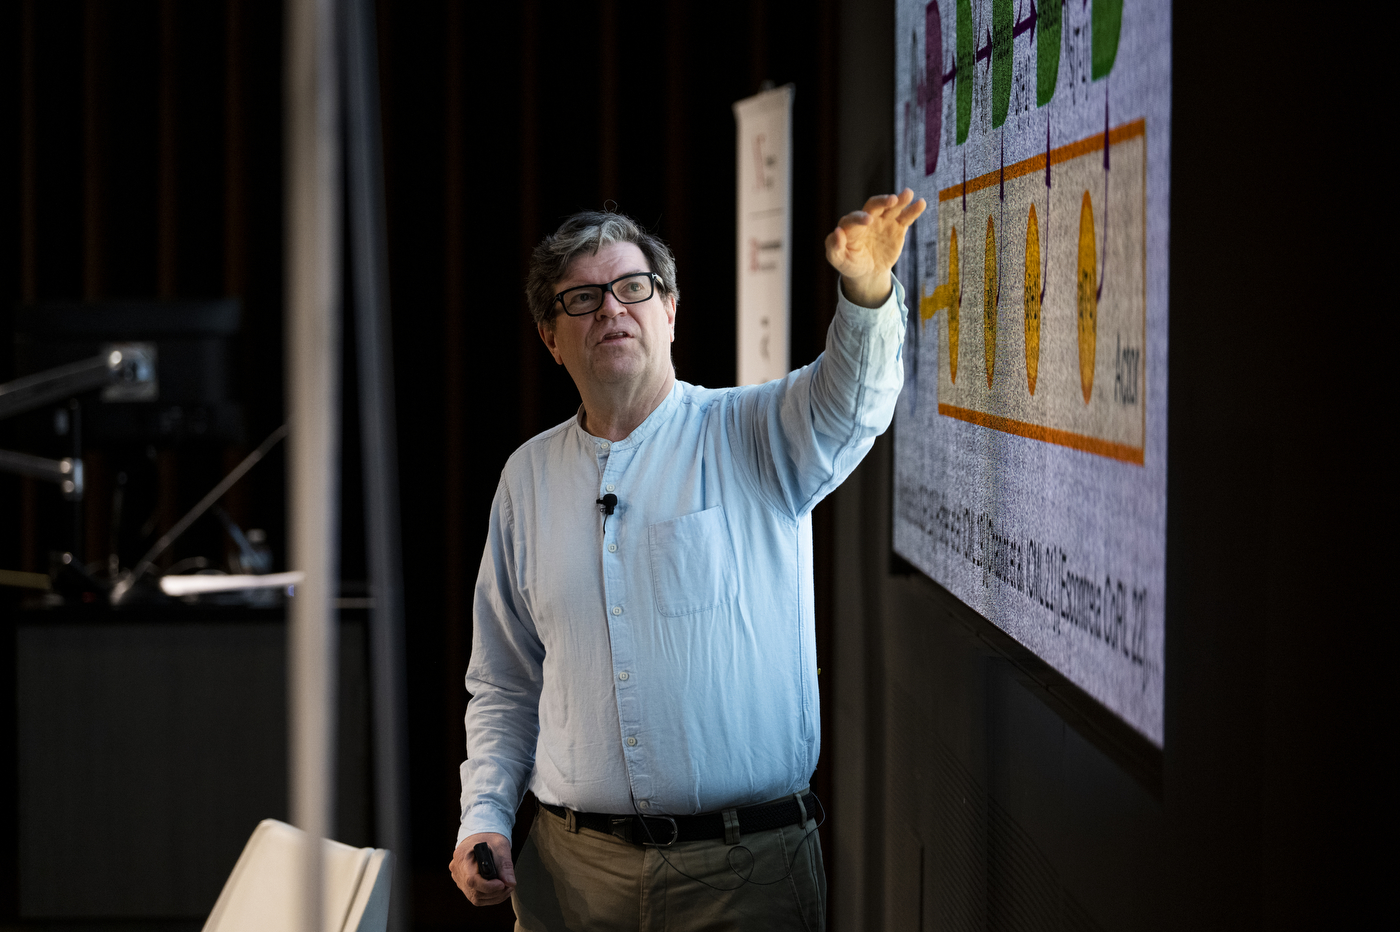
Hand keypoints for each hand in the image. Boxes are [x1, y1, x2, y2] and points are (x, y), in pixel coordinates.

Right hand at [449, 832, 515, 906]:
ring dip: (494, 897)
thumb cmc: (489, 839)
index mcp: (462, 856)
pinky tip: (499, 889)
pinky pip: (476, 897)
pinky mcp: (463, 885)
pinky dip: (490, 897)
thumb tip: (510, 883)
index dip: (488, 886)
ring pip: (476, 898)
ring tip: (506, 887)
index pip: (471, 880)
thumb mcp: (500, 846)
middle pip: (474, 892)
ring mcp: (458, 879)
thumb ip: (505, 865)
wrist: (481, 836)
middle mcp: (457, 870)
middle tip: (509, 886)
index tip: (502, 884)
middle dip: (495, 893)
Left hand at [825, 189, 926, 307]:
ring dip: (900, 200)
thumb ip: (834, 248)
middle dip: (882, 202)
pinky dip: (913, 210)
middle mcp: (867, 219)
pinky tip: (921, 203)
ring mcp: (883, 222)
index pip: (854, 218)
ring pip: (892, 208)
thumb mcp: (838, 260)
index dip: (860, 218)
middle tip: (892, 200)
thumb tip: (837, 232)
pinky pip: (905, 218)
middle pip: (874, 205)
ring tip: (908, 193)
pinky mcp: (897, 228)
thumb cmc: (850, 263)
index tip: (869, 221)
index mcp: (851, 226)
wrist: (868, 271)